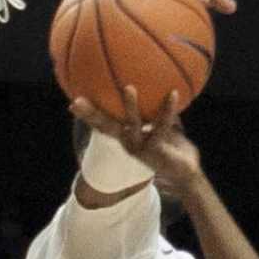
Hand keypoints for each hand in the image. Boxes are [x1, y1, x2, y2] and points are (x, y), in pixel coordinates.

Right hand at [70, 87, 201, 193]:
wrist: (185, 174)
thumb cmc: (171, 148)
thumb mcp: (161, 128)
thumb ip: (155, 111)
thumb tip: (157, 84)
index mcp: (126, 137)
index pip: (103, 124)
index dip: (88, 115)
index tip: (73, 104)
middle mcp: (129, 142)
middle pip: (106, 126)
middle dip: (91, 114)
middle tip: (77, 101)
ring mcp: (142, 147)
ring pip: (133, 123)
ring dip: (130, 106)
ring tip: (128, 88)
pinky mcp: (158, 149)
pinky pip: (162, 125)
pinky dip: (167, 109)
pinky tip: (172, 94)